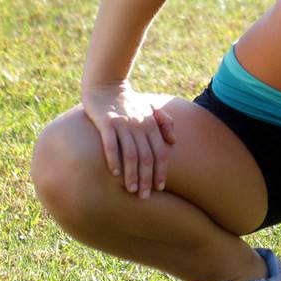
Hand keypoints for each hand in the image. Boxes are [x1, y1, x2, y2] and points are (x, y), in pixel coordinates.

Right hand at [80, 82, 176, 198]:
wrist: (106, 84)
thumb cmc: (129, 100)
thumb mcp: (150, 108)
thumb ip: (164, 123)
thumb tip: (174, 142)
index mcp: (151, 124)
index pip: (161, 152)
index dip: (161, 170)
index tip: (160, 188)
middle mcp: (140, 125)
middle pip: (147, 156)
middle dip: (147, 178)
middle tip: (145, 196)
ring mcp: (123, 124)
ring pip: (131, 153)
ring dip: (132, 174)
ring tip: (131, 190)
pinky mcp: (106, 122)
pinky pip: (111, 144)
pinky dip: (114, 159)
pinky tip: (114, 173)